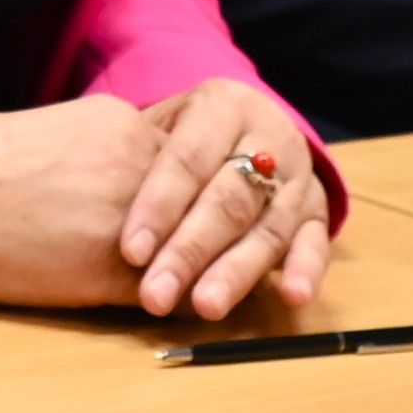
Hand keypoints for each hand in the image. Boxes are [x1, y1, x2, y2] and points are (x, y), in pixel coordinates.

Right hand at [0, 94, 329, 324]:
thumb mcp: (49, 141)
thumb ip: (96, 153)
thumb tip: (125, 185)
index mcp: (122, 127)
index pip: (196, 154)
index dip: (227, 182)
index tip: (250, 197)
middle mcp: (142, 163)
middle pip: (225, 193)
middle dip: (256, 225)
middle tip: (280, 250)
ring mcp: (135, 216)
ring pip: (211, 244)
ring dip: (237, 269)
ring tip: (258, 290)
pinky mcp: (114, 268)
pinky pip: (173, 290)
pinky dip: (195, 304)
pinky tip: (206, 318)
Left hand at [114, 78, 337, 321]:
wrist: (242, 131)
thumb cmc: (179, 141)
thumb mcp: (158, 132)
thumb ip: (138, 162)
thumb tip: (94, 218)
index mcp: (223, 105)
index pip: (188, 158)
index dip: (159, 205)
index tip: (131, 252)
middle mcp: (269, 135)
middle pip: (228, 198)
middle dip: (190, 250)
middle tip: (156, 295)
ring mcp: (299, 174)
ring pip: (268, 226)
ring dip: (237, 271)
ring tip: (206, 307)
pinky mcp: (319, 211)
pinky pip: (317, 242)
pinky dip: (307, 270)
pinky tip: (293, 297)